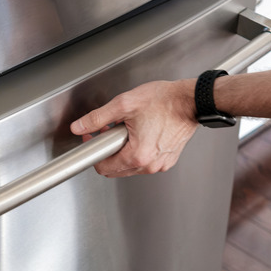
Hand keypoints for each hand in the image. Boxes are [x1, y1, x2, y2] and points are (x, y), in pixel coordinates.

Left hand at [70, 79, 198, 176]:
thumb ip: (97, 118)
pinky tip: (142, 133)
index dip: (94, 151)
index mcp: (137, 155)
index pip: (103, 168)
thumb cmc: (164, 101)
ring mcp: (161, 164)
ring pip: (131, 166)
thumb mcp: (124, 104)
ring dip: (124, 151)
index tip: (94, 137)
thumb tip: (79, 126)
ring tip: (129, 129)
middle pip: (116, 169)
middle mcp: (150, 165)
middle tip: (110, 130)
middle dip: (109, 150)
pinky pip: (146, 162)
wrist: (191, 101)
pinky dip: (139, 151)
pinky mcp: (168, 160)